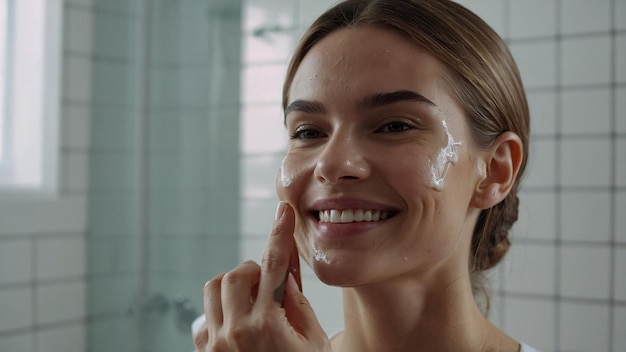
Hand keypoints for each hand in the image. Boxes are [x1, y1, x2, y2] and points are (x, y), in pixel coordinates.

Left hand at [194, 202, 330, 351]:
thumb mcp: (314, 344)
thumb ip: (298, 306)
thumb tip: (285, 277)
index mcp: (268, 326)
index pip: (274, 265)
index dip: (280, 234)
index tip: (282, 211)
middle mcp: (236, 332)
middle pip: (236, 274)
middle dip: (254, 270)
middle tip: (270, 284)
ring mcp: (216, 344)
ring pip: (213, 289)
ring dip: (234, 286)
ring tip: (253, 301)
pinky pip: (204, 316)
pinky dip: (221, 310)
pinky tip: (240, 324)